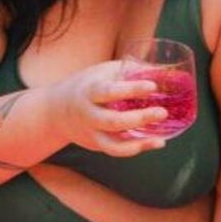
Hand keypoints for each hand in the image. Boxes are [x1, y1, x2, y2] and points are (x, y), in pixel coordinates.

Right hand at [49, 60, 171, 156]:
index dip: (131, 89)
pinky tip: (156, 142)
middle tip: (162, 112)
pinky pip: (117, 150)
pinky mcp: (97, 145)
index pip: (109, 91)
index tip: (152, 86)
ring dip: (138, 144)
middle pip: (113, 121)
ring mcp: (92, 133)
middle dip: (139, 118)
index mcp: (90, 92)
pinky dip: (138, 148)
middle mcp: (89, 115)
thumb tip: (163, 71)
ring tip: (160, 139)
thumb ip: (129, 71)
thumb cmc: (88, 85)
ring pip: (113, 145)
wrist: (57, 110)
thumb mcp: (103, 72)